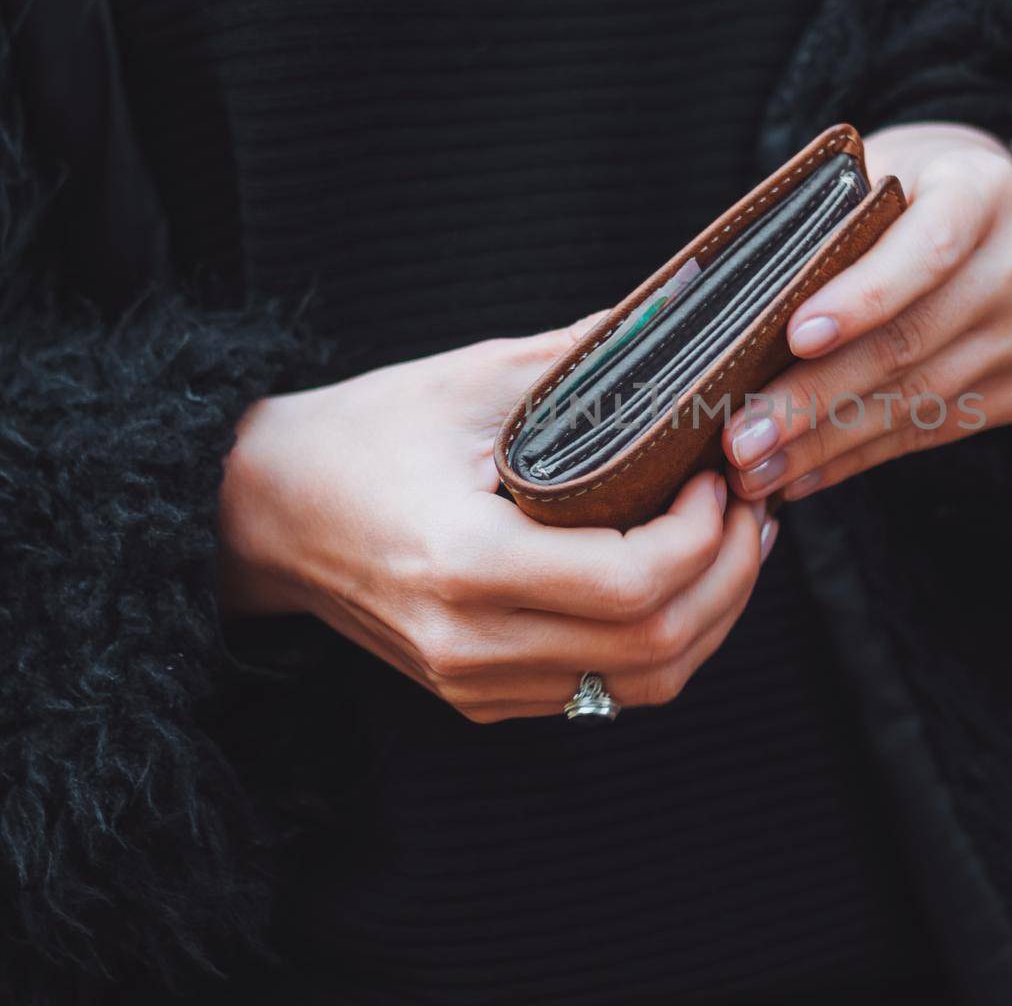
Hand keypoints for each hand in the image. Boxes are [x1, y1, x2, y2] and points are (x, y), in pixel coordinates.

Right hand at [218, 322, 776, 722]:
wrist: (260, 513)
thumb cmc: (357, 436)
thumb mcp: (464, 381)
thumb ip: (577, 361)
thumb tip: (676, 317)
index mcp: (463, 562)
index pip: (630, 584)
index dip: (703, 536)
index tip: (719, 475)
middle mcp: (471, 642)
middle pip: (655, 648)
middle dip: (730, 576)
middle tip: (750, 507)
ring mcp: (475, 682)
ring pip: (642, 685)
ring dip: (711, 617)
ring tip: (734, 543)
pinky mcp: (480, 695)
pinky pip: (603, 692)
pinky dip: (663, 644)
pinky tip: (681, 582)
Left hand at [722, 121, 1011, 501]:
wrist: (999, 213)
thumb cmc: (910, 191)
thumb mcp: (871, 175)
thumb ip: (823, 227)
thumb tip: (737, 315)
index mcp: (984, 190)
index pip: (926, 250)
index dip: (863, 298)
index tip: (797, 337)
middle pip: (910, 342)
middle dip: (814, 397)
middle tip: (742, 436)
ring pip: (917, 400)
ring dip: (826, 444)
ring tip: (757, 468)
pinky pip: (935, 430)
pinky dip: (860, 456)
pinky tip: (804, 473)